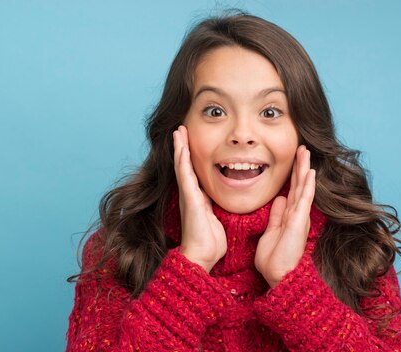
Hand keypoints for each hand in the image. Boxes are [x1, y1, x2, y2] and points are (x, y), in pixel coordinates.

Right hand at [173, 125, 226, 272]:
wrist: (201, 255)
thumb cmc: (210, 242)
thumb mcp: (216, 219)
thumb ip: (216, 209)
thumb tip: (222, 203)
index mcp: (198, 197)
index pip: (193, 171)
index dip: (191, 155)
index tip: (190, 140)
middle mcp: (190, 193)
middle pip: (184, 164)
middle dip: (182, 146)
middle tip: (180, 128)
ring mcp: (188, 195)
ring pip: (181, 165)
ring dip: (179, 147)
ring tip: (178, 130)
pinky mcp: (189, 197)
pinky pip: (184, 174)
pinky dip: (182, 159)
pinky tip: (181, 146)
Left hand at [255, 145, 315, 287]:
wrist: (277, 276)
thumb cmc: (273, 259)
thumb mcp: (271, 231)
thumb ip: (276, 215)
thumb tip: (279, 199)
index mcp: (289, 216)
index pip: (292, 190)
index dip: (293, 174)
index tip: (293, 158)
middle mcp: (297, 215)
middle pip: (300, 185)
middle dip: (300, 166)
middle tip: (302, 147)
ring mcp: (299, 218)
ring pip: (303, 188)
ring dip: (304, 169)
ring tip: (306, 152)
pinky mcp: (298, 223)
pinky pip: (304, 200)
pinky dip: (307, 186)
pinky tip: (310, 172)